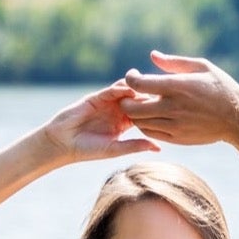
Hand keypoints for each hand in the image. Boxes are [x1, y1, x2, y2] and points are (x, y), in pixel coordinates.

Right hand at [41, 83, 161, 161]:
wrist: (64, 142)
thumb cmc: (89, 150)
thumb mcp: (115, 149)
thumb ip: (136, 145)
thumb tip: (159, 147)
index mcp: (125, 124)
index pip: (144, 115)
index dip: (157, 113)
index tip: (174, 110)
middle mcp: (118, 111)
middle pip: (138, 101)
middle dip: (151, 97)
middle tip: (167, 94)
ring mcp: (108, 103)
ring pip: (127, 92)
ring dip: (138, 90)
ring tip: (151, 90)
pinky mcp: (97, 97)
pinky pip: (112, 90)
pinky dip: (121, 88)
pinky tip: (132, 89)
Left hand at [121, 54, 238, 148]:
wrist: (237, 120)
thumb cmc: (220, 88)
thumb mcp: (202, 67)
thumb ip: (174, 62)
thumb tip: (152, 56)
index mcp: (177, 86)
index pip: (138, 84)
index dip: (130, 78)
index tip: (134, 75)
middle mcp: (173, 107)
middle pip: (133, 108)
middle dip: (127, 99)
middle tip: (133, 94)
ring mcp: (175, 125)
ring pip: (140, 122)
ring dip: (136, 114)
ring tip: (143, 105)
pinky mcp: (178, 138)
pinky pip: (151, 133)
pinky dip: (146, 125)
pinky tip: (152, 117)